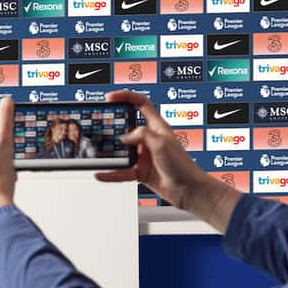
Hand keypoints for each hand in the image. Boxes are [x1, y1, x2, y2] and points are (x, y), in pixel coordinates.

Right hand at [96, 90, 239, 226]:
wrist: (189, 191)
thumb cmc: (183, 166)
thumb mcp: (161, 143)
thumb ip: (141, 135)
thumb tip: (124, 137)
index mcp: (157, 127)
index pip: (141, 104)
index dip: (125, 97)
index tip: (110, 98)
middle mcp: (150, 139)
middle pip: (127, 128)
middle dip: (112, 127)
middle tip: (99, 127)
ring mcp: (145, 156)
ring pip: (122, 151)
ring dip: (110, 152)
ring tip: (98, 152)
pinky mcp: (141, 171)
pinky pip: (122, 171)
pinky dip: (112, 173)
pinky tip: (102, 174)